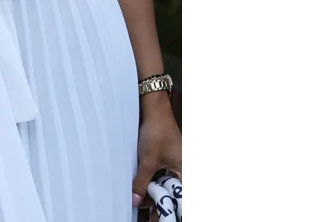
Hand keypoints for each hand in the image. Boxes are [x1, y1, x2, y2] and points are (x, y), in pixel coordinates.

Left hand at [132, 93, 181, 210]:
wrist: (153, 108)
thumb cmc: (157, 131)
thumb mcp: (147, 160)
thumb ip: (141, 182)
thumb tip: (135, 200)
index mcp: (184, 172)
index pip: (179, 197)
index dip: (168, 207)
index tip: (156, 216)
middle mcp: (181, 169)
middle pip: (170, 191)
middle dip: (158, 199)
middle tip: (143, 206)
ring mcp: (172, 163)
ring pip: (162, 183)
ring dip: (151, 189)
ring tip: (139, 196)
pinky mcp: (162, 157)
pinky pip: (157, 174)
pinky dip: (149, 179)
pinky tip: (139, 184)